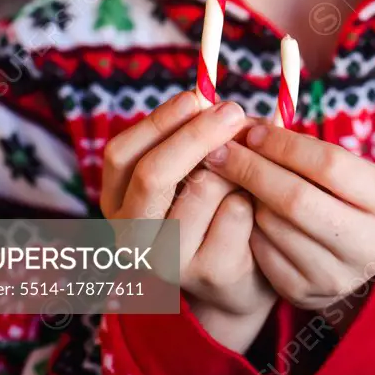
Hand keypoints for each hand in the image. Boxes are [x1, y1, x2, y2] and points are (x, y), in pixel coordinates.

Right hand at [100, 90, 276, 350]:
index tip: (194, 96)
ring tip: (248, 164)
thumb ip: (191, 139)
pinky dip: (253, 196)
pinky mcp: (210, 273)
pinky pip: (237, 212)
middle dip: (197, 134)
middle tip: (234, 110)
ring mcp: (168, 260)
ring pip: (202, 188)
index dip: (157, 122)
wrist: (239, 277)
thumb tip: (211, 100)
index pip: (120, 154)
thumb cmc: (212, 207)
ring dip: (235, 166)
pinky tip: (257, 200)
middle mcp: (132, 235)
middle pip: (153, 174)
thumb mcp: (190, 171)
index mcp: (117, 202)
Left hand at [202, 121, 374, 324]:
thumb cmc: (335, 192)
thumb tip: (246, 130)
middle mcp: (370, 243)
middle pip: (297, 199)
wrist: (344, 253)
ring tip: (237, 180)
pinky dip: (248, 226)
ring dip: (247, 197)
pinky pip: (262, 252)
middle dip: (252, 169)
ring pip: (273, 225)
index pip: (329, 164)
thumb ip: (300, 147)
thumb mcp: (337, 166)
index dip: (284, 145)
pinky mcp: (306, 293)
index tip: (252, 132)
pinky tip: (246, 211)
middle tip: (221, 151)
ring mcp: (338, 275)